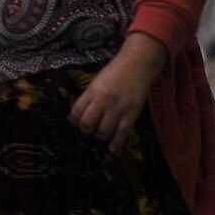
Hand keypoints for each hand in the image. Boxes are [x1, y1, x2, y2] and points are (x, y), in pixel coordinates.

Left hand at [70, 34, 167, 154]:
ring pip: (103, 132)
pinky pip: (122, 134)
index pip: (76, 112)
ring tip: (102, 133)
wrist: (138, 63)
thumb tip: (80, 114)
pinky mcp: (131, 114)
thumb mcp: (97, 81)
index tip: (78, 122)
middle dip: (86, 130)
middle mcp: (102, 102)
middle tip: (90, 129)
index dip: (75, 120)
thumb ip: (89, 97)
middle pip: (87, 125)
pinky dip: (116, 145)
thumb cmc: (116, 71)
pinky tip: (112, 151)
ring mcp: (117, 109)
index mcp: (92, 92)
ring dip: (101, 136)